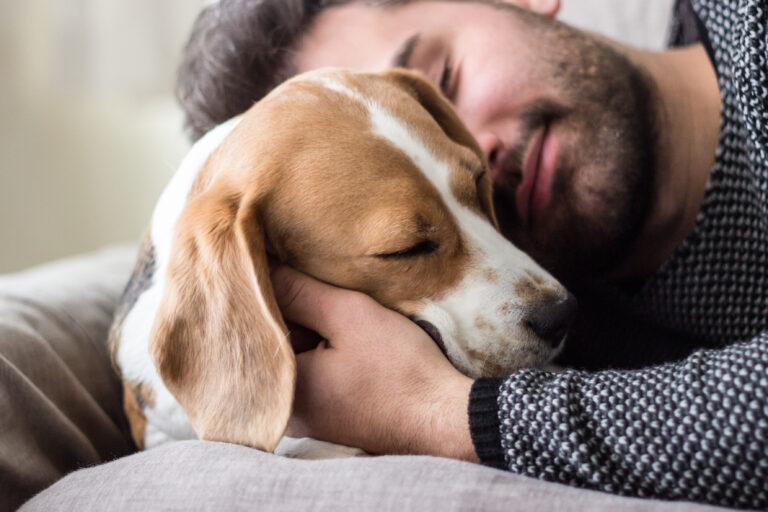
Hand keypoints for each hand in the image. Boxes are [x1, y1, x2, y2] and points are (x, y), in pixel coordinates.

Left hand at [271, 266, 477, 461]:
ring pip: (292, 357)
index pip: (253, 327)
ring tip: (322, 301)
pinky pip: (309, 373)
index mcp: (279, 390)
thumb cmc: (400, 372)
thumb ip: (298, 291)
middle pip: (270, 344)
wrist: (445, 420)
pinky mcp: (326, 417)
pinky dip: (317, 350)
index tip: (275, 264)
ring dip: (304, 329)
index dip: (264, 291)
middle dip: (284, 311)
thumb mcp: (349, 316)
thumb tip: (255, 265)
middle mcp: (283, 411)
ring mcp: (305, 419)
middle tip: (302, 279)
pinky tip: (337, 332)